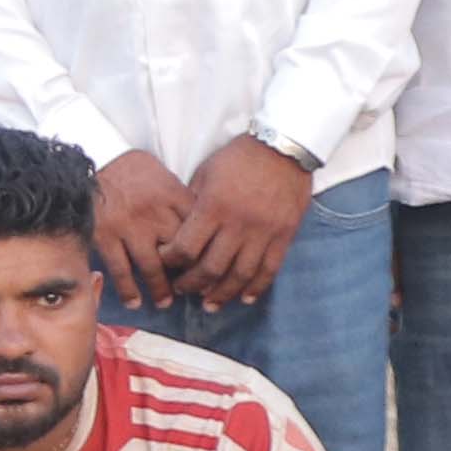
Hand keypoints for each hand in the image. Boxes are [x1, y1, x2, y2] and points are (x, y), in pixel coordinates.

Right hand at [90, 147, 193, 306]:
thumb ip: (182, 203)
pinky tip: (135, 302)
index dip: (207, 253)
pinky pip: (121, 270)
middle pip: (179, 252)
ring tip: (165, 302)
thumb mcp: (166, 177)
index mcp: (173, 196)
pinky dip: (129, 290)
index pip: (198, 230)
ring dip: (160, 289)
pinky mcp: (106, 236)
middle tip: (192, 290)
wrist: (96, 158)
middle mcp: (155, 214)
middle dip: (187, 275)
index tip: (209, 268)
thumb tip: (203, 229)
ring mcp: (130, 227)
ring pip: (152, 267)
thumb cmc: (134, 170)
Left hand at [168, 136, 314, 309]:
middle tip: (182, 290)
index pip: (186, 248)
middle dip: (192, 285)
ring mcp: (263, 232)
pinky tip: (244, 298)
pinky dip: (256, 288)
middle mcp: (237, 224)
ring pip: (239, 276)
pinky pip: (269, 270)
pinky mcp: (284, 236)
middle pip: (210, 269)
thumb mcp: (205, 173)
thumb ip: (192, 204)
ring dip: (222, 295)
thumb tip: (178, 233)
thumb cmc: (239, 158)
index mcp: (213, 207)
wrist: (283, 147)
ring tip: (209, 304)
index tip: (166, 264)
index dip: (171, 262)